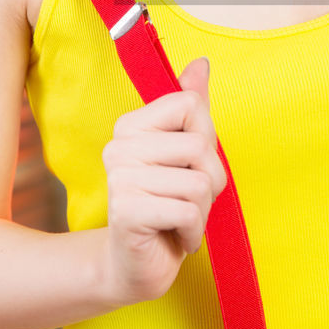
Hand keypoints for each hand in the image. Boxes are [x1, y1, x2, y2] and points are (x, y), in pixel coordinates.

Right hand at [101, 56, 226, 307]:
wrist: (138, 264)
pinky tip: (176, 236)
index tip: (188, 165)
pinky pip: (189, 211)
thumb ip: (192, 109)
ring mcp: (120, 179)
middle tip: (188, 200)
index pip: (190, 105)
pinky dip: (194, 231)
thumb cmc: (167, 204)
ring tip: (180, 218)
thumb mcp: (186, 154)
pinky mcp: (127, 211)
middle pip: (199, 145)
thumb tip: (201, 64)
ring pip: (199, 182)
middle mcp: (119, 147)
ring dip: (202, 210)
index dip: (205, 139)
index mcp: (131, 126)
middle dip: (209, 180)